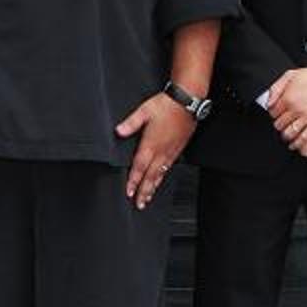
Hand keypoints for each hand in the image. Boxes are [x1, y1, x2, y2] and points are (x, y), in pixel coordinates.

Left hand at [113, 93, 196, 208]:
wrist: (187, 101)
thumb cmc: (167, 105)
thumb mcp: (144, 111)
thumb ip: (131, 123)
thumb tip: (118, 131)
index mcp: (151, 144)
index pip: (140, 167)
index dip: (134, 181)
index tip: (129, 193)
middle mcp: (161, 151)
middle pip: (151, 176)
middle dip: (144, 191)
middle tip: (139, 204)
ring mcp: (171, 151)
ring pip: (160, 174)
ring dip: (153, 187)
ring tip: (148, 198)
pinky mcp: (178, 149)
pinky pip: (169, 168)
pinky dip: (162, 177)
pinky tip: (160, 180)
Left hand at [263, 64, 306, 139]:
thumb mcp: (290, 75)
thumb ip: (276, 89)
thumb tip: (268, 104)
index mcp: (288, 98)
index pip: (273, 113)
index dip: (274, 115)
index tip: (277, 115)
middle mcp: (297, 109)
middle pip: (280, 124)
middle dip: (279, 125)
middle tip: (282, 125)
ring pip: (291, 133)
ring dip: (286, 136)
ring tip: (286, 135)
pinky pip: (306, 137)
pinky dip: (298, 143)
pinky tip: (294, 145)